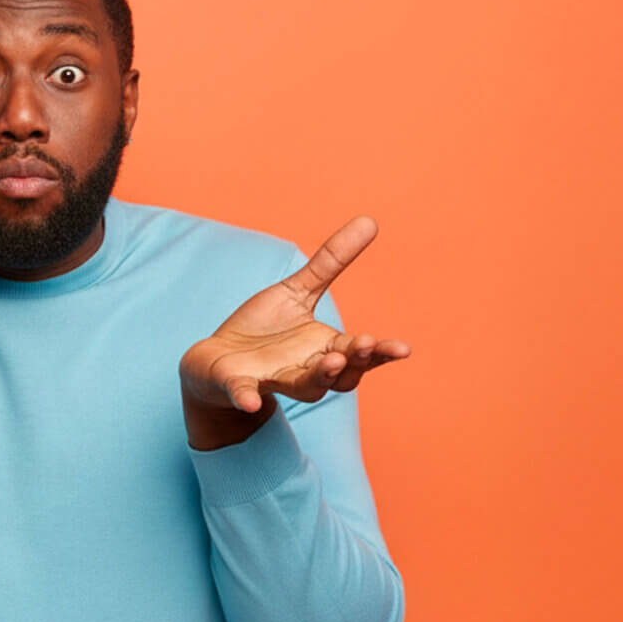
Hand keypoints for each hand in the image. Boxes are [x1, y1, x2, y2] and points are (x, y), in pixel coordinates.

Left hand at [181, 215, 410, 448]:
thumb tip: (370, 221)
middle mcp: (307, 371)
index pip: (361, 354)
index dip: (381, 353)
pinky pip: (245, 395)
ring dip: (320, 376)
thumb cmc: (266, 328)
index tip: (403, 349)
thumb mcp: (297, 291)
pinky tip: (252, 400)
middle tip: (366, 344)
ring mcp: (274, 380)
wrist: (219, 357)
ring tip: (333, 360)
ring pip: (305, 387)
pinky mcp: (240, 386)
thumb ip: (331, 262)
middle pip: (341, 375)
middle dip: (355, 361)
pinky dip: (247, 397)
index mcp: (325, 349)